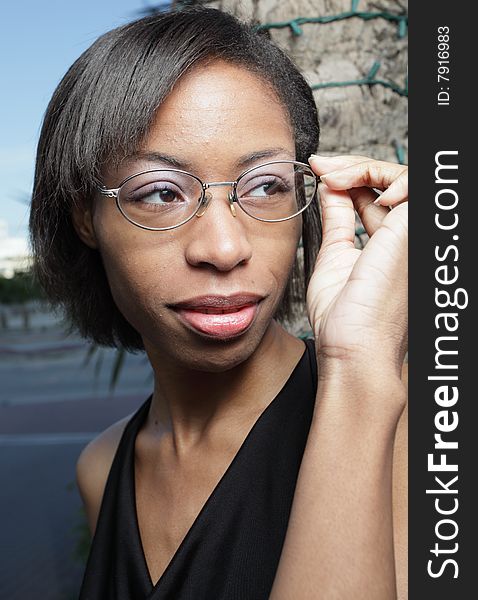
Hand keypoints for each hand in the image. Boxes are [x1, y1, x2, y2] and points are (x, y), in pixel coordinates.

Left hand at [306, 154, 407, 379]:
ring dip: (360, 167)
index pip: (377, 195)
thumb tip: (329, 190)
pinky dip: (381, 174)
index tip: (319, 172)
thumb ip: (338, 221)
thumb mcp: (335, 256)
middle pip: (387, 183)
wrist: (351, 346)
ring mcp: (413, 233)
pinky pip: (411, 181)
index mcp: (391, 245)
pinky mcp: (412, 229)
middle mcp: (407, 237)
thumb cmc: (343, 318)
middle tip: (321, 166)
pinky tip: (349, 184)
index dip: (350, 178)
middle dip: (352, 167)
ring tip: (329, 174)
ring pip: (397, 176)